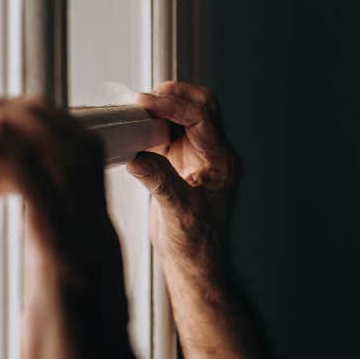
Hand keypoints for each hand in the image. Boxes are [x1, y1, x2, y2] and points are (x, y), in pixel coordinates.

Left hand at [0, 97, 153, 358]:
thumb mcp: (64, 304)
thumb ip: (52, 276)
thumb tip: (31, 270)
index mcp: (93, 238)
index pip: (79, 161)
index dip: (46, 127)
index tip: (6, 111)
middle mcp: (92, 232)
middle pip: (73, 148)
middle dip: (31, 114)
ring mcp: (81, 247)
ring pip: (63, 162)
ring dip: (24, 126)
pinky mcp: (62, 268)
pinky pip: (41, 200)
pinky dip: (20, 161)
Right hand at [126, 82, 239, 277]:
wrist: (194, 262)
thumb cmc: (196, 244)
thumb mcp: (177, 212)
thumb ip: (159, 181)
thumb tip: (136, 155)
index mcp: (223, 162)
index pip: (202, 119)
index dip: (174, 105)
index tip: (146, 103)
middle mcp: (215, 154)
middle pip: (202, 106)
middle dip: (174, 96)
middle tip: (143, 99)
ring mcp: (199, 156)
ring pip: (186, 114)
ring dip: (163, 107)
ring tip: (137, 111)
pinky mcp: (181, 161)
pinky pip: (169, 131)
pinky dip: (153, 124)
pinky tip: (136, 128)